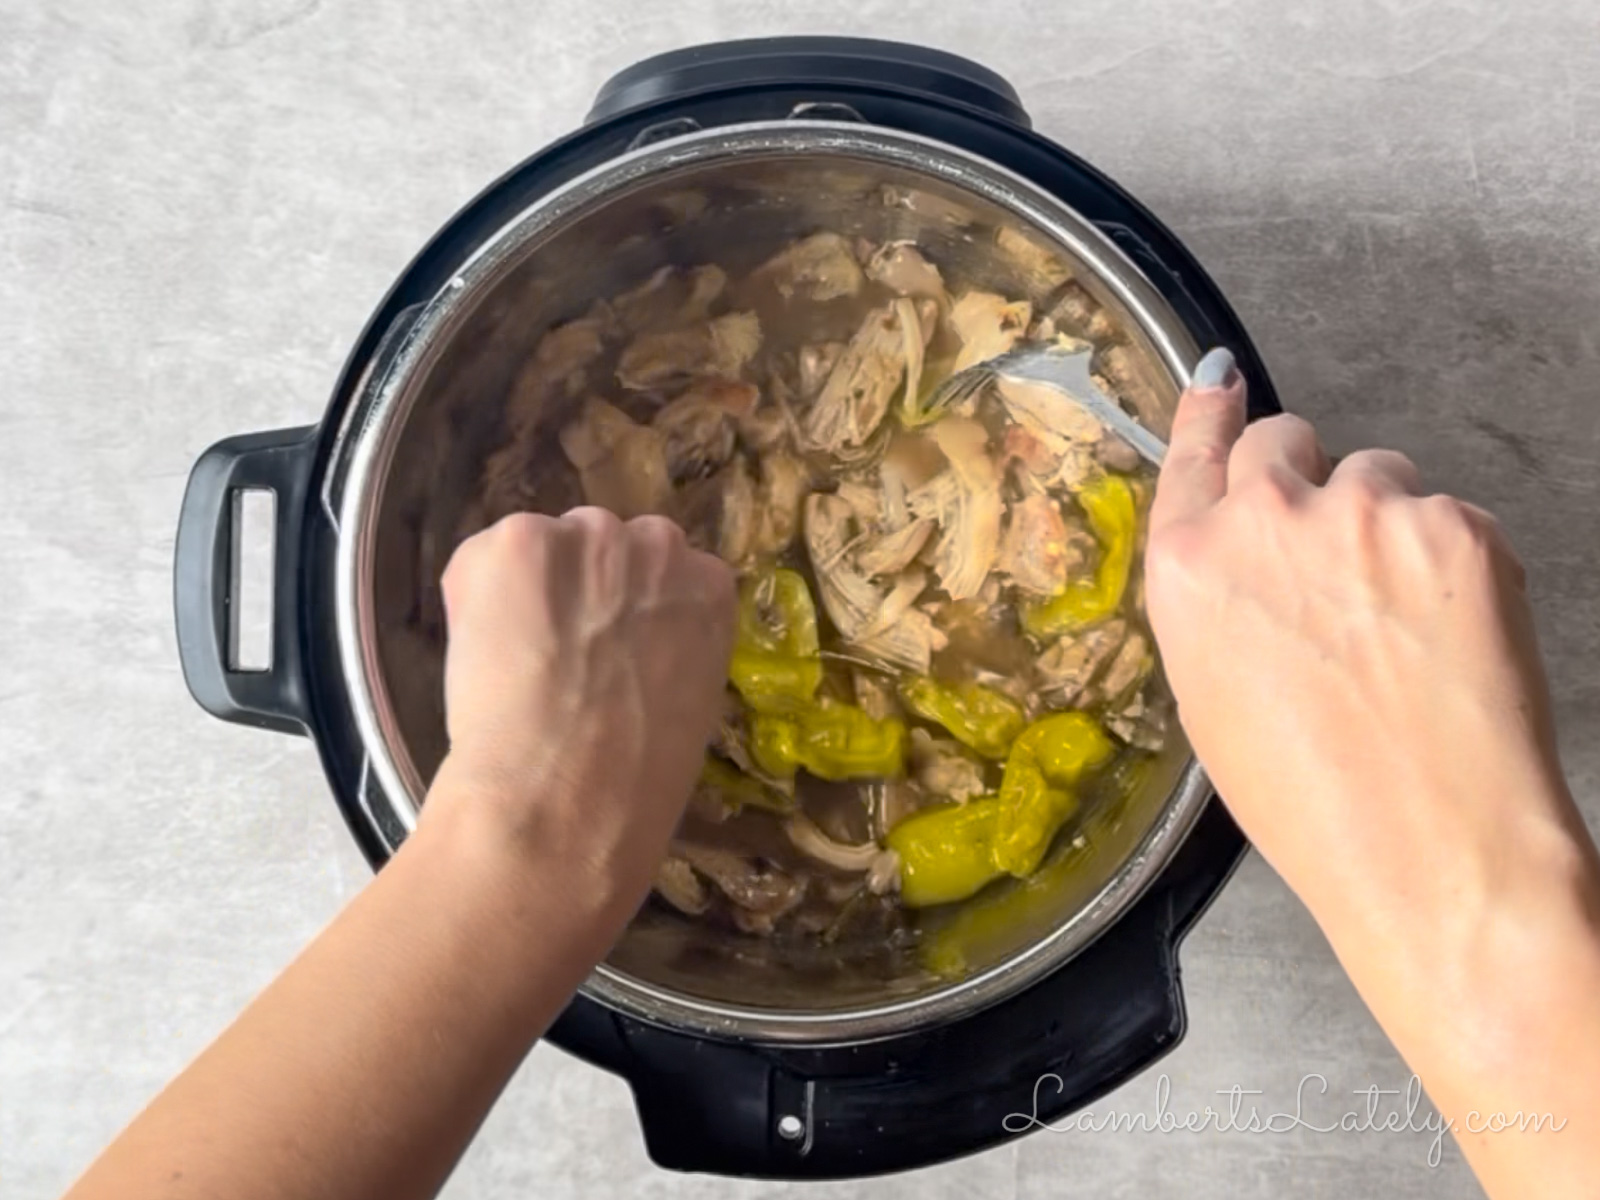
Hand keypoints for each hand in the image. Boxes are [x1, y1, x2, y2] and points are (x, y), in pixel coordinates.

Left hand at [429, 507, 736, 925]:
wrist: (565, 797)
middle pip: (604, 545)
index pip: (665, 570)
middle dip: (580, 588)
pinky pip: (483, 562)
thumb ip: (668, 649)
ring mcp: (586, 536)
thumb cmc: (637, 784)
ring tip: (516, 665)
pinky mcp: (518, 542)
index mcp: (709, 587)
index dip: (627, 610)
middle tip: (557, 655)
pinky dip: (473, 603)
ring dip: (527, 591)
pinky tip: (484, 661)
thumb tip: (627, 646)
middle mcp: (657, 543)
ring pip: (543, 550)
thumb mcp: (690, 706)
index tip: (608, 647)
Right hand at [1144, 349, 1599, 1198]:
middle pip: (1284, 440)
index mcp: (1188, 568)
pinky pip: (1445, 515)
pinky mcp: (1456, 526)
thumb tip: (1243, 554)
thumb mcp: (1211, 698)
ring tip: (1398, 624)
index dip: (1211, 413)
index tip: (1220, 383)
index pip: (1195, 451)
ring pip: (1375, 478)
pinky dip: (1448, 561)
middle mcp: (1266, 520)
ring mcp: (1365, 513)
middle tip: (1330, 549)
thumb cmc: (1309, 802)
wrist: (1433, 848)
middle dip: (1303, 479)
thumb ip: (1214, 599)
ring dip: (1380, 525)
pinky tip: (1447, 637)